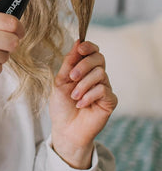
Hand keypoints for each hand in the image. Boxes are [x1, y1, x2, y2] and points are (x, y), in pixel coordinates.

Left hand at [49, 40, 117, 168]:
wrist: (65, 128)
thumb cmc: (61, 105)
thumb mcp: (60, 81)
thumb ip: (69, 63)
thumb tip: (77, 42)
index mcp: (84, 69)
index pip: (93, 51)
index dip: (88, 47)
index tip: (80, 48)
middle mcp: (96, 76)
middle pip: (99, 58)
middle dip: (83, 65)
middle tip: (71, 77)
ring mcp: (105, 87)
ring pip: (101, 74)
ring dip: (83, 84)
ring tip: (74, 97)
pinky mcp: (110, 101)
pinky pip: (104, 90)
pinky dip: (89, 96)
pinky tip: (81, 104)